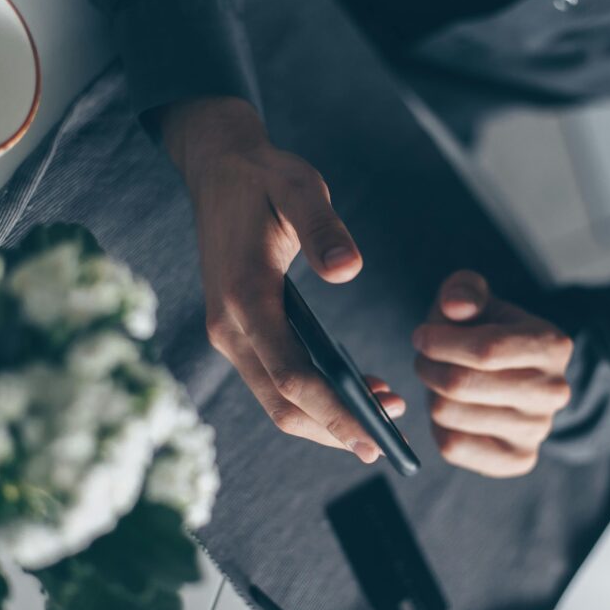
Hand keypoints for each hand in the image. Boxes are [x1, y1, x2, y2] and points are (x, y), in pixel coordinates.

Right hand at [157, 97, 402, 461]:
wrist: (219, 170)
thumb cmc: (266, 178)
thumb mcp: (300, 188)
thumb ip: (324, 229)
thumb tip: (350, 271)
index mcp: (245, 297)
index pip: (291, 376)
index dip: (334, 413)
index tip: (375, 436)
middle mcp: (230, 327)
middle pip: (283, 403)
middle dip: (336, 428)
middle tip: (390, 439)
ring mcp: (229, 333)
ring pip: (276, 400)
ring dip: (326, 418)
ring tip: (383, 416)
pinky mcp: (237, 332)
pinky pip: (274, 380)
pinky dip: (312, 399)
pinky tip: (353, 393)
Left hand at [412, 271, 572, 476]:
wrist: (512, 376)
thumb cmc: (486, 331)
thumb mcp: (477, 299)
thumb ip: (464, 290)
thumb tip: (456, 306)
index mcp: (552, 345)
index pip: (486, 349)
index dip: (439, 341)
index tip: (421, 336)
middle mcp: (553, 391)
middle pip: (461, 385)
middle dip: (427, 366)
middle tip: (424, 358)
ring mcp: (538, 430)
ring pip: (450, 414)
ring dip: (430, 394)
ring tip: (440, 381)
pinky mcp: (518, 459)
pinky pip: (453, 446)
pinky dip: (439, 426)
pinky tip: (451, 410)